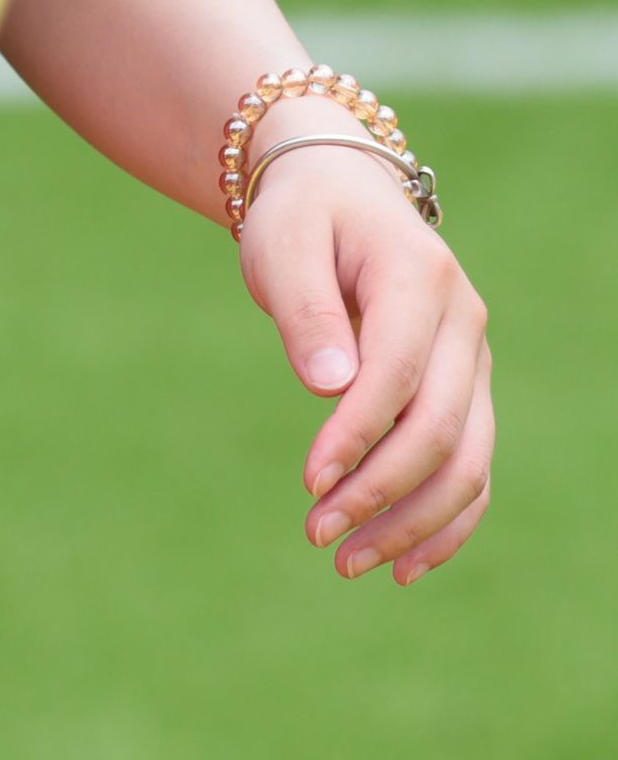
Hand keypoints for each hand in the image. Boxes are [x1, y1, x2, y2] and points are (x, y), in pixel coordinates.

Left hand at [238, 143, 492, 584]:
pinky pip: (475, 470)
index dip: (357, 435)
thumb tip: (329, 389)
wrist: (340, 193)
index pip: (398, 374)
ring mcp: (474, 363)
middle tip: (317, 536)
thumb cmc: (303, 218)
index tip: (309, 483)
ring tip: (348, 564)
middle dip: (381, 492)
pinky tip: (402, 566)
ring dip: (412, 522)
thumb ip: (307, 310)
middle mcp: (465, 325)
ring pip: (467, 462)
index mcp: (421, 278)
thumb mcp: (284, 243)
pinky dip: (446, 523)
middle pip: (441, 429)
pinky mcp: (468, 394)